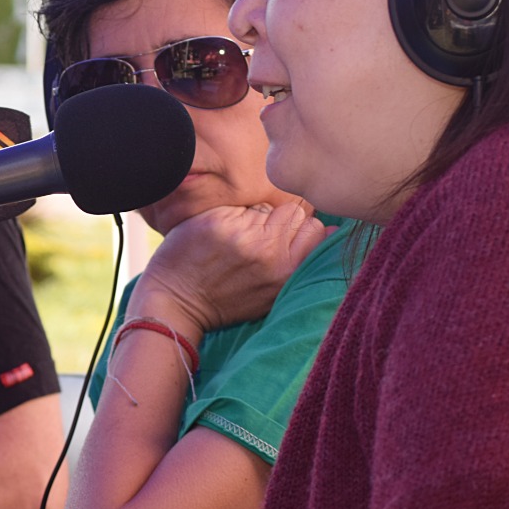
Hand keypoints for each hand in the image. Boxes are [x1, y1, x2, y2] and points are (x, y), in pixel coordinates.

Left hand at [130, 200, 328, 333]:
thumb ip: (301, 263)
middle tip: (258, 240)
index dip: (300, 230)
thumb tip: (332, 229)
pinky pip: (238, 205)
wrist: (176, 303)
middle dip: (279, 221)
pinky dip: (230, 215)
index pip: (316, 228)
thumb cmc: (225, 299)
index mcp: (287, 272)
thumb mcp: (272, 292)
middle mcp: (270, 253)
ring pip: (265, 207)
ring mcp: (243, 236)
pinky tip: (218, 235)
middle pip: (295, 212)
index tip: (282, 240)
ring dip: (253, 218)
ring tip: (236, 241)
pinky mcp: (219, 223)